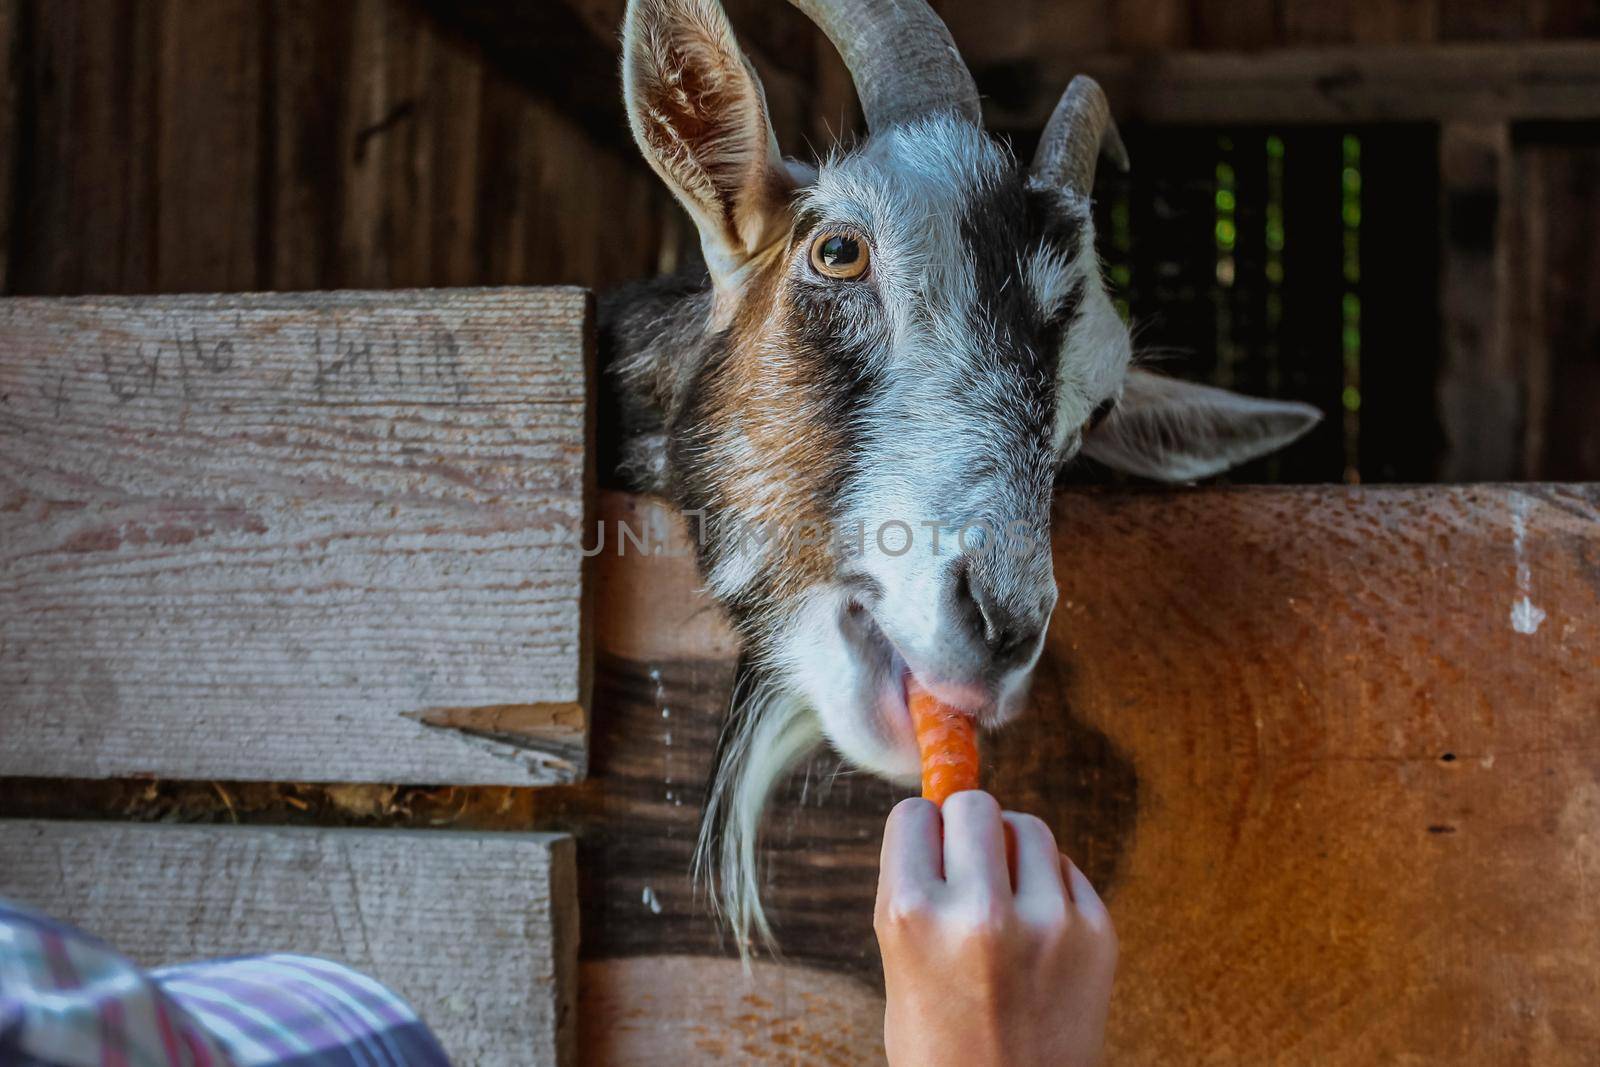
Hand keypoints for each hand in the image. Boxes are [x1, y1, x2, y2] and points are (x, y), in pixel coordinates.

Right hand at [875, 791, 1116, 1066]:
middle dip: (965, 827)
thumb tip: (943, 812)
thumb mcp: (900, 965)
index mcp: (912, 916)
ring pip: (1028, 827)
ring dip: (1012, 848)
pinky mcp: (1096, 932)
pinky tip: (1037, 929)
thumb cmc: (944, 1044)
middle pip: (974, 805)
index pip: (913, 815)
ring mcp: (1046, 922)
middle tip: (967, 864)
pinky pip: (1065, 868)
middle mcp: (978, 911)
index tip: (927, 854)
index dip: (920, 833)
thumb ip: (917, 890)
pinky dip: (1050, 886)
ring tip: (1005, 894)